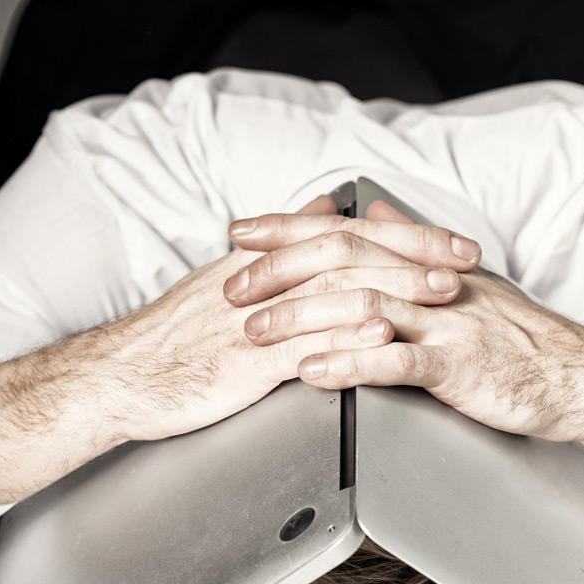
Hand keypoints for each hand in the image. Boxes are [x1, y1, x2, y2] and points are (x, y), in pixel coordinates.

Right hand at [0, 195, 480, 503]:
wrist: (117, 379)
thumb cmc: (172, 339)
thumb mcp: (227, 279)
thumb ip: (281, 242)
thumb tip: (324, 205)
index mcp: (263, 261)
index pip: (345, 233)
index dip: (404, 237)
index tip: (451, 242)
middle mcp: (263, 281)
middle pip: (352, 253)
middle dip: (417, 256)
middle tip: (466, 260)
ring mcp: (255, 320)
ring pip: (336, 293)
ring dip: (397, 290)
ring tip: (443, 295)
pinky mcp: (244, 362)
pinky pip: (303, 343)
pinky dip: (347, 335)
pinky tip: (382, 335)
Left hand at [237, 203, 583, 516]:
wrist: (577, 377)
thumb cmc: (520, 338)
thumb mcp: (465, 281)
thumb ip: (413, 246)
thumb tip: (376, 211)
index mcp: (426, 262)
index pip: (346, 231)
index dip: (289, 230)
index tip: (241, 232)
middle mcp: (431, 284)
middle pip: (343, 259)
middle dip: (279, 271)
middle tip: (231, 286)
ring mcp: (444, 323)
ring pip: (361, 306)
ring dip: (300, 318)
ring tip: (254, 331)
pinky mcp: (458, 367)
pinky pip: (395, 362)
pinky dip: (348, 364)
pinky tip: (312, 372)